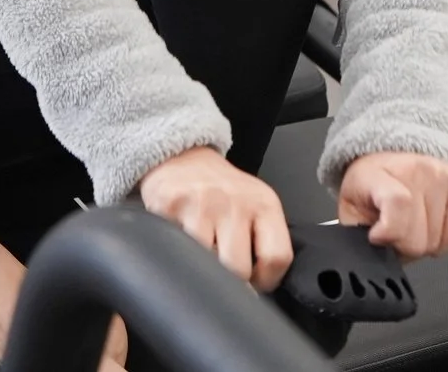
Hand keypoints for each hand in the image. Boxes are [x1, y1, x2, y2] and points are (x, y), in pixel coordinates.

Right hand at [139, 146, 293, 290]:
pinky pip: (176, 251)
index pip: (276, 258)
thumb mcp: (255, 206)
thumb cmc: (223, 191)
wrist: (183, 157)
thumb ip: (264, 243)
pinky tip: (181, 243)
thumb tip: (258, 291)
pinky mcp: (171, 206)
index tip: (254, 283)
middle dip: (230, 283)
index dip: (265, 282)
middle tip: (224, 275)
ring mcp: (202, 204)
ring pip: (205, 265)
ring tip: (200, 258)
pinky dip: (177, 256)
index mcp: (264, 205)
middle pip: (238, 269)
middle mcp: (235, 202)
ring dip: (201, 270)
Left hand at [336, 152, 447, 259]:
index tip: (377, 237)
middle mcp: (413, 169)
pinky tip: (428, 227)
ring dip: (423, 243)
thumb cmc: (368, 189)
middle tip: (394, 234)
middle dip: (403, 247)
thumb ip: (356, 233)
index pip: (397, 202)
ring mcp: (440, 174)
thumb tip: (369, 253)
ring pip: (436, 241)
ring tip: (410, 226)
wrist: (387, 160)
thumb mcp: (350, 210)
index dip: (389, 231)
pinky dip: (443, 241)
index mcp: (376, 174)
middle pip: (418, 237)